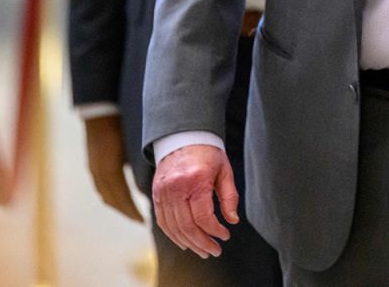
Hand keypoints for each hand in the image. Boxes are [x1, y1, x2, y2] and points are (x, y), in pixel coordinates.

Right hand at [83, 116, 143, 222]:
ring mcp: (93, 169)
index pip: (122, 198)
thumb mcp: (133, 145)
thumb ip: (138, 166)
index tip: (144, 221)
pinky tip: (120, 196)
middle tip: (141, 221)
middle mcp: (98, 172)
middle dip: (126, 212)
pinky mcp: (92, 164)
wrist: (100, 111)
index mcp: (109, 169)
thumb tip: (145, 186)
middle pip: (112, 200)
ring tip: (132, 211)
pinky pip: (101, 187)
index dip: (132, 211)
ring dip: (118, 205)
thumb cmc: (122, 125)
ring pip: (105, 195)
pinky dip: (111, 195)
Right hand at [152, 144, 239, 258]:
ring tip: (202, 250)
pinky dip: (173, 235)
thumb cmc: (207, 154)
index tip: (225, 236)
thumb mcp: (224, 171)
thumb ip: (229, 197)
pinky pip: (162, 222)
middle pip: (187, 226)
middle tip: (214, 251)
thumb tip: (232, 221)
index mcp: (196, 179)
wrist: (183, 137)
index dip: (215, 231)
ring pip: (173, 227)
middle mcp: (176, 187)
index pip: (203, 216)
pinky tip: (185, 242)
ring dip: (188, 243)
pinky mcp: (156, 194)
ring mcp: (163, 191)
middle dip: (202, 243)